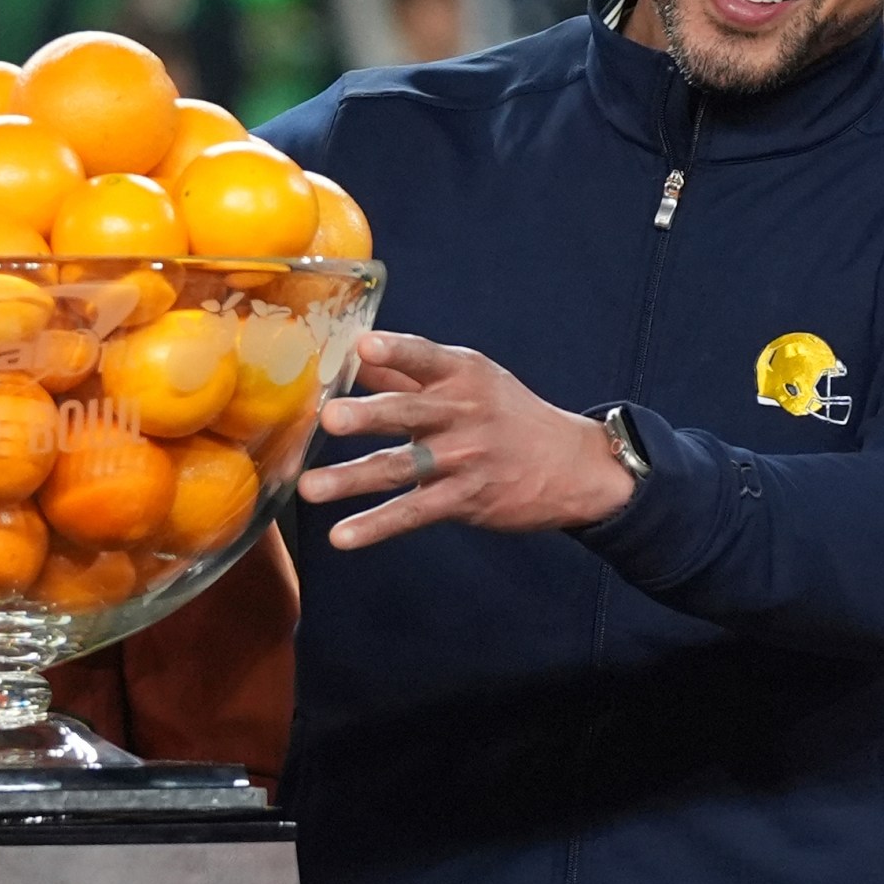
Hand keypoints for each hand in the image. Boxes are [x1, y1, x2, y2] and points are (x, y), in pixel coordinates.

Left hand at [296, 333, 635, 548]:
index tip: (365, 346)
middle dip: (368, 415)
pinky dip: (376, 526)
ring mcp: (463, 459)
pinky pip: (413, 513)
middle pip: (408, 413)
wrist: (572, 467)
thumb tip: (351, 354)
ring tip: (311, 487)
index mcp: (461, 375)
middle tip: (330, 418)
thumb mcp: (470, 381)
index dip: (395, 352)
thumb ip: (409, 372)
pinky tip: (343, 536)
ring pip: (400, 467)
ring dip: (353, 478)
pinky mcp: (465, 499)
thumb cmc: (509, 416)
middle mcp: (462, 413)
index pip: (424, 359)